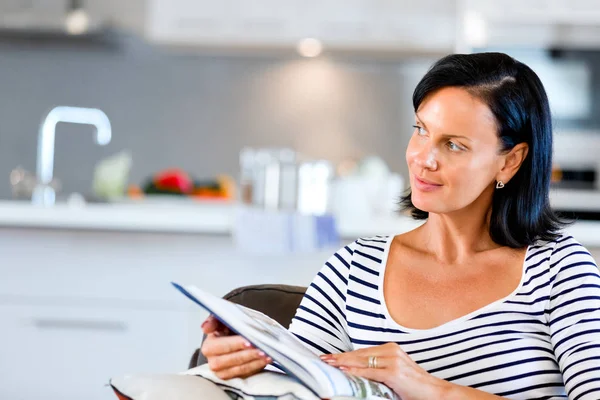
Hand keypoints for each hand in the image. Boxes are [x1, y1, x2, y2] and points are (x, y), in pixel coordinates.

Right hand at [201, 315, 271, 379]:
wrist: (232, 336)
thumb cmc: (227, 328)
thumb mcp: (220, 319)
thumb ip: (213, 320)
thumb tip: (205, 327)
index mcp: (209, 347)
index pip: (222, 346)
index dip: (236, 344)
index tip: (249, 341)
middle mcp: (214, 362)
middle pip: (232, 360)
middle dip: (248, 354)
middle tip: (262, 349)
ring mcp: (224, 372)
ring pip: (241, 369)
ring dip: (256, 362)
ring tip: (268, 354)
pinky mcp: (235, 378)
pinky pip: (247, 374)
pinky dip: (258, 366)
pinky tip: (266, 360)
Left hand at [320, 343, 449, 399]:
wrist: (436, 393)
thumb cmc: (415, 387)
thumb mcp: (394, 374)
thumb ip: (378, 370)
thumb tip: (356, 372)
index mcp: (390, 349)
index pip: (362, 351)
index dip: (345, 354)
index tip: (331, 357)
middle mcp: (391, 351)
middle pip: (359, 353)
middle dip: (340, 357)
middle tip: (324, 359)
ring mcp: (392, 360)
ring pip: (362, 360)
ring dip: (344, 362)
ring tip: (329, 364)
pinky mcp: (394, 372)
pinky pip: (370, 371)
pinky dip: (356, 371)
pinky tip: (344, 371)